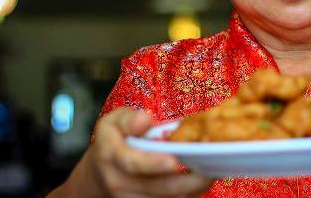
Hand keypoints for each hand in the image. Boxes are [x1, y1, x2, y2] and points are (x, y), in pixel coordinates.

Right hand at [63, 108, 212, 197]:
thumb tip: (144, 120)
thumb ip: (129, 119)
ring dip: (192, 189)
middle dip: (187, 181)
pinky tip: (202, 182)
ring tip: (212, 174)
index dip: (154, 163)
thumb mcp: (113, 122)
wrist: (98, 175)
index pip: (133, 163)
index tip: (175, 160)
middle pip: (158, 187)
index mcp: (112, 155)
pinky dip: (188, 195)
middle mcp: (120, 182)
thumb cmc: (113, 140)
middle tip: (211, 169)